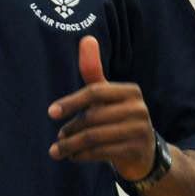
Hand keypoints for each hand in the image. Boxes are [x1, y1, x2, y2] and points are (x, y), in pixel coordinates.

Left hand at [48, 36, 155, 178]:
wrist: (144, 152)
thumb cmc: (118, 117)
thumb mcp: (107, 95)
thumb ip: (94, 70)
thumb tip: (86, 38)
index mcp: (130, 91)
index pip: (95, 92)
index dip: (71, 102)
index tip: (51, 112)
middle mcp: (138, 109)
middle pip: (93, 117)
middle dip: (70, 129)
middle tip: (58, 137)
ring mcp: (139, 130)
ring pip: (94, 137)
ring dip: (71, 145)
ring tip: (57, 150)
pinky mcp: (136, 151)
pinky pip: (101, 153)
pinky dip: (82, 155)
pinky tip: (73, 157)